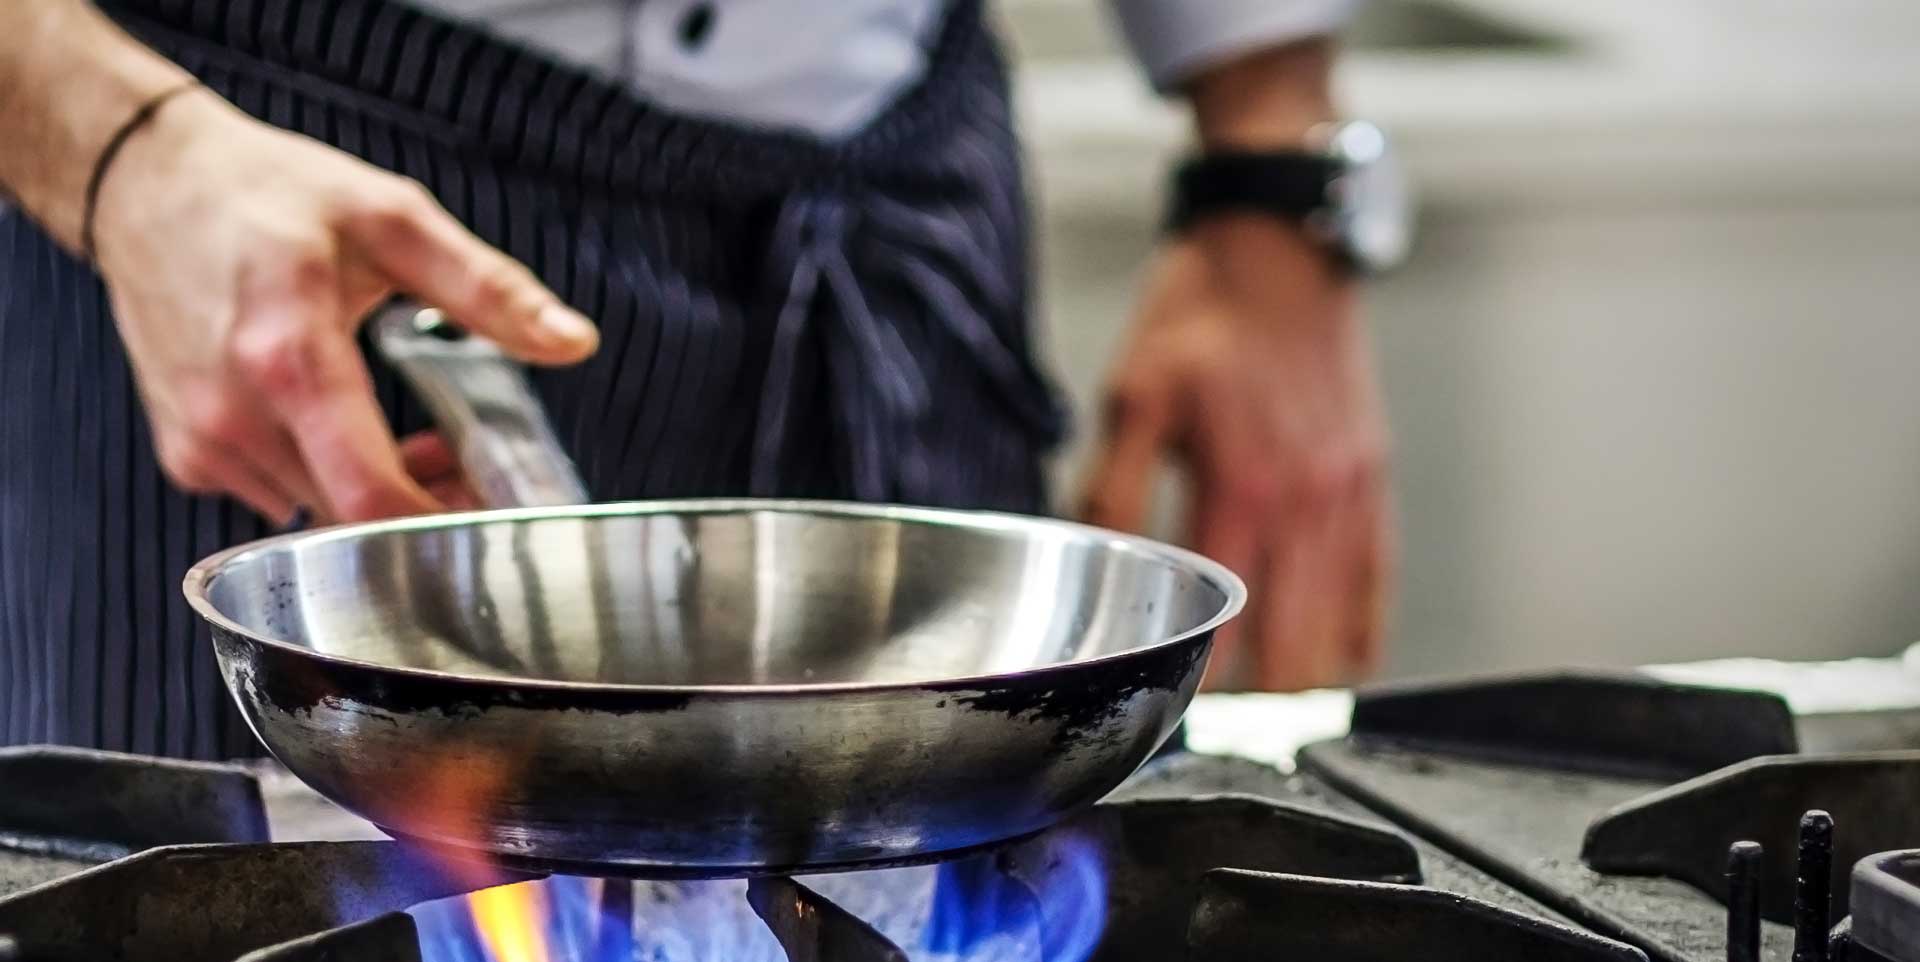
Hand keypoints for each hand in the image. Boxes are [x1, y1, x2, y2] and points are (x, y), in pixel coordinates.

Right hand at [89, 90, 595, 522]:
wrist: (145, 184)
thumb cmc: (264, 194)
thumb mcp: (392, 220)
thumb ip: (488, 288)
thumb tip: (571, 341)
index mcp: (290, 357)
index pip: (372, 494)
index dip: (445, 525)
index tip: (495, 516)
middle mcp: (235, 413)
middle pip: (353, 517)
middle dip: (424, 504)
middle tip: (466, 460)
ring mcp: (203, 441)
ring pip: (318, 517)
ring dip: (374, 495)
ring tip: (412, 439)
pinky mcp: (187, 454)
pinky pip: (275, 498)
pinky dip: (323, 483)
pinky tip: (343, 433)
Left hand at [1078, 215, 1391, 689]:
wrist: (1279, 250)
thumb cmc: (1202, 315)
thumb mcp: (1133, 393)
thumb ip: (1111, 488)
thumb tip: (1083, 560)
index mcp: (1242, 487)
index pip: (1225, 623)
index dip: (1201, 680)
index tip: (1176, 711)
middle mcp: (1307, 504)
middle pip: (1296, 649)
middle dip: (1259, 703)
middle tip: (1220, 725)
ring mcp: (1349, 495)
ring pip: (1341, 627)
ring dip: (1307, 676)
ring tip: (1268, 712)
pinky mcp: (1372, 479)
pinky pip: (1376, 581)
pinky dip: (1357, 630)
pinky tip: (1337, 659)